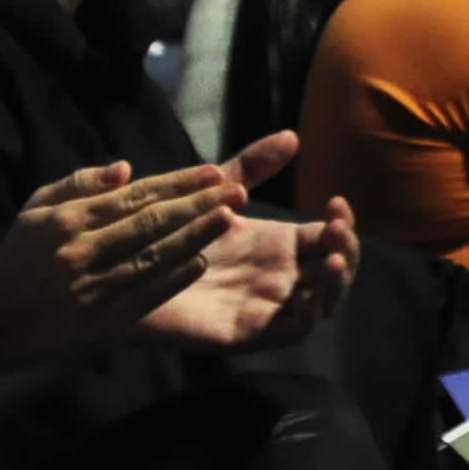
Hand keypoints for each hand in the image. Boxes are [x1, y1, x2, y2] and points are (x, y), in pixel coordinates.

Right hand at [0, 159, 241, 349]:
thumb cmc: (19, 255)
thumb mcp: (36, 207)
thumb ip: (80, 182)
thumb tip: (126, 167)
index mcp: (68, 219)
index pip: (135, 195)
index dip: (178, 183)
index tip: (214, 173)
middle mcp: (81, 251)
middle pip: (150, 223)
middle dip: (197, 205)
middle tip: (237, 190)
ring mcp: (91, 288)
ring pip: (152, 258)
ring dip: (194, 237)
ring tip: (230, 219)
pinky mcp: (99, 321)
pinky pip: (144, 296)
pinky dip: (174, 278)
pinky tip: (200, 262)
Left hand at [129, 134, 360, 350]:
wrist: (122, 271)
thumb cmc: (166, 232)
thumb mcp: (214, 192)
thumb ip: (251, 166)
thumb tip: (293, 136)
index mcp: (279, 244)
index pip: (328, 235)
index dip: (341, 222)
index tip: (335, 202)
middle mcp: (279, 276)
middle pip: (334, 270)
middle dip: (346, 250)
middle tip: (337, 229)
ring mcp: (266, 306)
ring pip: (320, 304)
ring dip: (335, 285)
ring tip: (331, 260)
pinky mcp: (244, 332)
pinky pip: (288, 333)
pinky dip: (307, 318)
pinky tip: (309, 297)